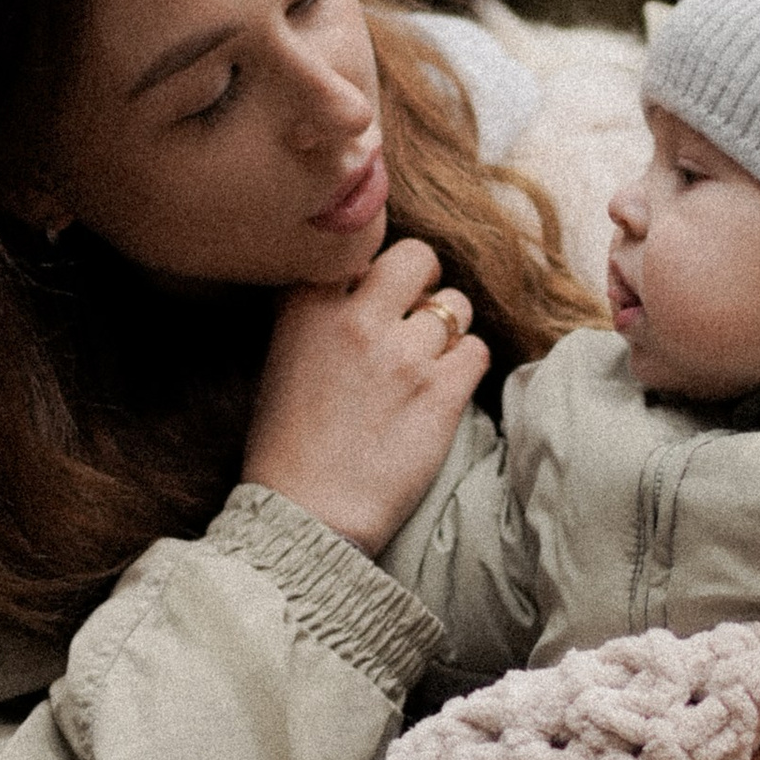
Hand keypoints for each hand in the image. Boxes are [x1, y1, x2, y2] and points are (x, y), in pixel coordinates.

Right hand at [243, 237, 487, 554]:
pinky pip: (477, 350)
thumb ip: (318, 310)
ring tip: (425, 362)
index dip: (373, 266)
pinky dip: (465, 365)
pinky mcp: (441, 393)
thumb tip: (362, 278)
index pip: (360, 244)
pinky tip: (442, 388)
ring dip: (447, 330)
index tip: (373, 288)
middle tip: (414, 312)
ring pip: (455, 306)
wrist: (306, 515)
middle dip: (423, 281)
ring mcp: (403, 355)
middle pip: (418, 256)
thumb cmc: (288, 443)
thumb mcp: (282, 357)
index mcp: (306, 306)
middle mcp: (356, 319)